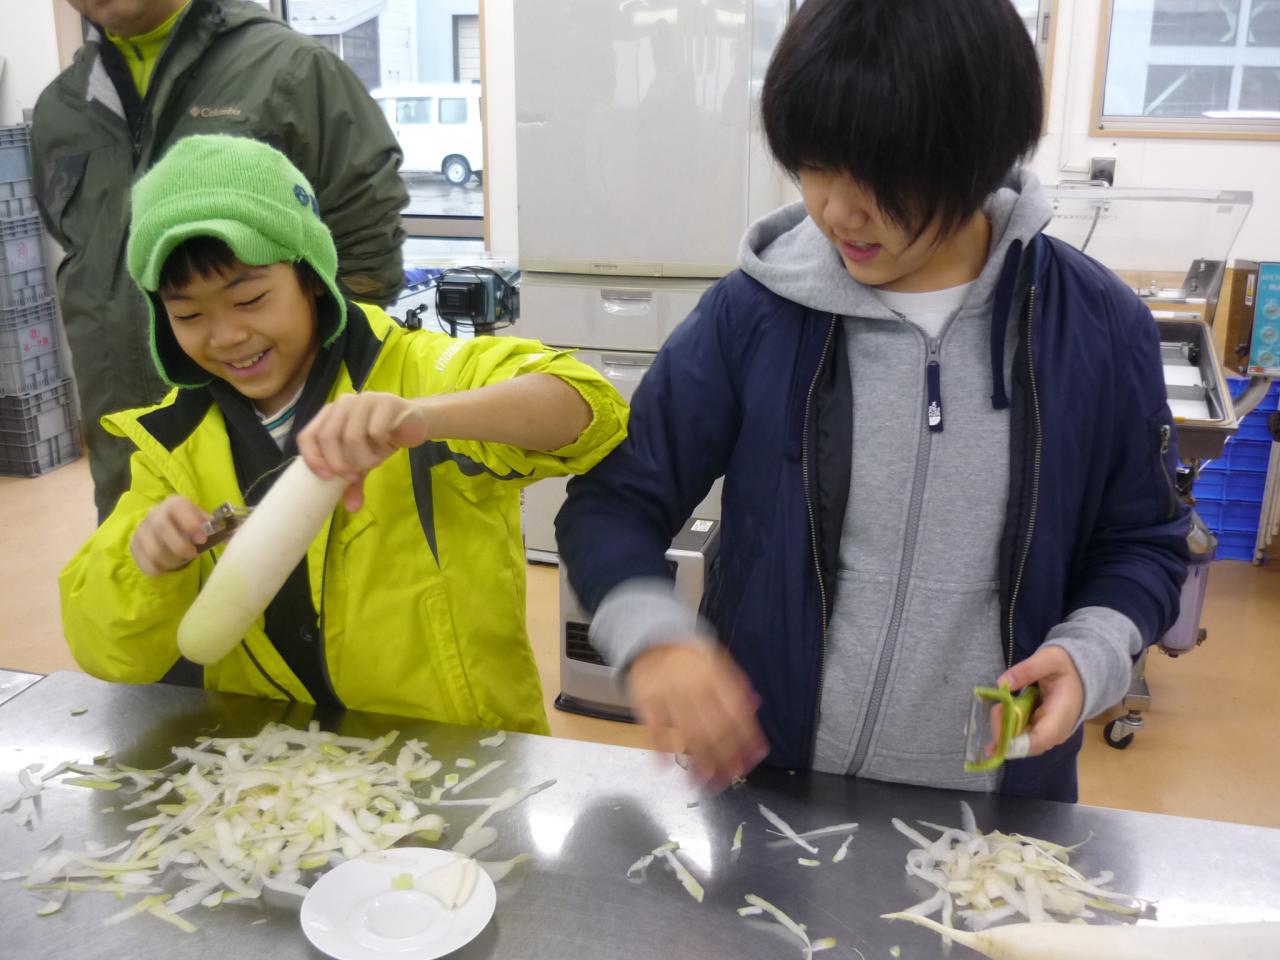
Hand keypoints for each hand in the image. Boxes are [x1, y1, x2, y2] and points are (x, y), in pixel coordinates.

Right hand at [130, 496, 210, 576]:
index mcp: (174, 503)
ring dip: (172, 561)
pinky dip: (160, 569)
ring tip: (181, 560)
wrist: (164, 530)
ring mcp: (142, 530)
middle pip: (161, 528)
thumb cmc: (190, 526)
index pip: (178, 506)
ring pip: (153, 550)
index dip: (190, 522)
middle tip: (193, 554)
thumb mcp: (203, 522)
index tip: (202, 538)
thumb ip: (216, 527)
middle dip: (180, 546)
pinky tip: (168, 565)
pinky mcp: (134, 547)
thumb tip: (235, 532)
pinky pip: (146, 564)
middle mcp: (155, 513)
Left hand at [296, 393, 432, 510]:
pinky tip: (387, 444)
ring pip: (351, 436)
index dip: (313, 458)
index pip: (308, 435)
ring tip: (374, 462)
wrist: (415, 423)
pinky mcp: (385, 402)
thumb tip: (351, 508)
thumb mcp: (364, 461)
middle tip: (354, 476)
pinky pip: (375, 431)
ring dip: (363, 458)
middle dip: (339, 463)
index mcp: (329, 414)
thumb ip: (354, 481)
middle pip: (328, 437)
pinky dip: (380, 445)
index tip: (326, 477)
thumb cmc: (383, 438)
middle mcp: (343, 404)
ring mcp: (364, 400)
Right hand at [627, 642, 768, 789]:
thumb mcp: (719, 661)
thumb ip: (737, 685)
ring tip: (704, 779)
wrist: (653, 637)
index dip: (745, 737)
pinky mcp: (644, 696)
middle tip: (728, 777)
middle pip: (713, 725)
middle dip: (724, 756)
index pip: (735, 710)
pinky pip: (654, 726)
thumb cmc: (691, 657)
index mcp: (715, 672)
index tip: (750, 760)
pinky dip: (660, 748)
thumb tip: (755, 709)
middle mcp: (693, 682)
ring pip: (687, 730)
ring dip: (698, 758)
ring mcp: (668, 690)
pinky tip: (666, 766)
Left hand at [996, 646, 1084, 757]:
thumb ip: (1028, 669)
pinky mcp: (1041, 731)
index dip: (1014, 742)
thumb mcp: (1049, 659)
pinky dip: (1007, 727)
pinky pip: (1021, 736)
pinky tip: (1001, 713)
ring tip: (998, 708)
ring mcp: (1048, 734)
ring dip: (1004, 729)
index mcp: (1061, 715)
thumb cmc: (1067, 668)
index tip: (997, 727)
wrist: (1081, 676)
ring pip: (1021, 743)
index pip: (1039, 740)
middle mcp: (1056, 732)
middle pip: (1026, 746)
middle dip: (1004, 732)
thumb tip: (1002, 683)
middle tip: (996, 709)